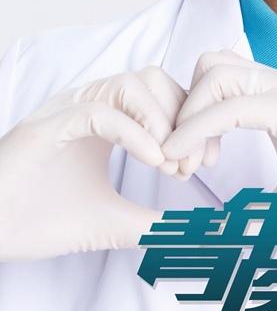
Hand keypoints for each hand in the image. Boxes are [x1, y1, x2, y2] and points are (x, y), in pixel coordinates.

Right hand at [0, 66, 185, 260]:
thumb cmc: (39, 219)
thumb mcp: (110, 220)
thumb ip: (150, 222)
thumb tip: (193, 231)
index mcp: (106, 118)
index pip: (162, 94)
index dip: (190, 121)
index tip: (202, 162)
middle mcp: (90, 105)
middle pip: (154, 78)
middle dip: (182, 118)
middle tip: (187, 163)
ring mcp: (68, 110)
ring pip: (130, 83)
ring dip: (160, 120)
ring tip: (168, 163)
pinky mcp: (49, 126)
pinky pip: (100, 111)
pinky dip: (134, 131)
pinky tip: (153, 160)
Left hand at [162, 50, 276, 310]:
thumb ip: (249, 211)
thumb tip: (209, 234)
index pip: (215, 75)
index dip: (189, 112)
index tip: (185, 162)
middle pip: (209, 62)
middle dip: (182, 107)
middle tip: (184, 162)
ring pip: (216, 72)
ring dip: (189, 116)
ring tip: (191, 165)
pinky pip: (236, 105)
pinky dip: (199, 128)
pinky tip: (189, 160)